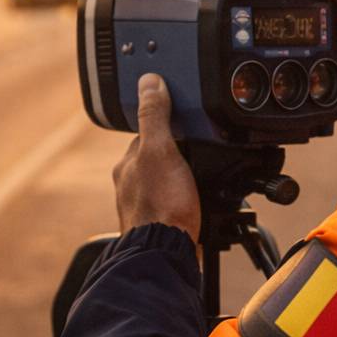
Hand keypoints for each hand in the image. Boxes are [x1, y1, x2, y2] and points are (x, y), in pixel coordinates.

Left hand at [113, 74, 201, 240]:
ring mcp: (146, 204)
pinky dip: (189, 198)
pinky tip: (202, 201)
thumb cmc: (161, 207)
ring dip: (186, 177)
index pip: (149, 131)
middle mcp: (133, 183)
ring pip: (169, 180)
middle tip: (205, 149)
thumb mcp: (160, 151)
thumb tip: (148, 81)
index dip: (170, 123)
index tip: (189, 119)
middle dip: (181, 152)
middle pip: (160, 156)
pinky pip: (177, 201)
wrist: (166, 255)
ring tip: (207, 176)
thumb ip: (154, 116)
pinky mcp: (163, 222)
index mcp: (129, 163)